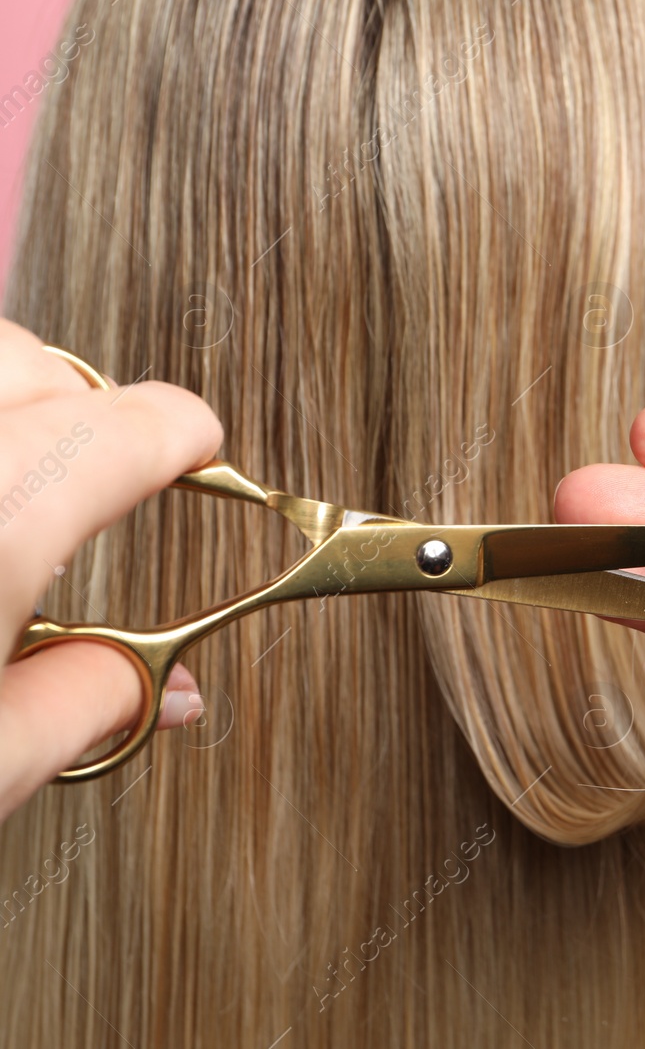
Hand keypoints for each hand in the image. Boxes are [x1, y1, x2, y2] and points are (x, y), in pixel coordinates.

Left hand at [0, 320, 222, 818]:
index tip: (201, 448)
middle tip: (105, 471)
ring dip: (11, 400)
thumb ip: (89, 704)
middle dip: (86, 401)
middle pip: (38, 363)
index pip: (135, 426)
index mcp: (3, 519)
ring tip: (22, 476)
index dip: (188, 434)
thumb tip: (170, 693)